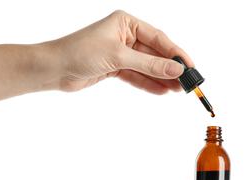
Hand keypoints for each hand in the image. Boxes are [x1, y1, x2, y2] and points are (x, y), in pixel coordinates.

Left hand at [51, 10, 192, 93]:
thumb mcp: (118, 56)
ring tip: (178, 90)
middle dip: (169, 69)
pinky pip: (135, 76)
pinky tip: (161, 91)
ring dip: (160, 79)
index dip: (176, 54)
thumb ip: (148, 64)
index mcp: (126, 23)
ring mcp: (119, 53)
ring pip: (145, 67)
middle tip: (187, 83)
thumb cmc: (81, 52)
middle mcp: (124, 36)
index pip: (158, 39)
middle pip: (154, 54)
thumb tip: (175, 69)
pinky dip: (146, 84)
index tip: (190, 67)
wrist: (55, 68)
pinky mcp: (114, 68)